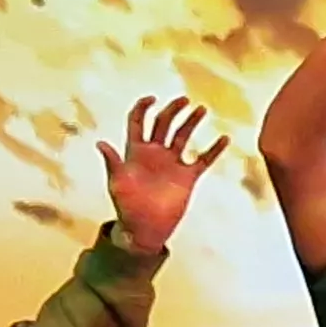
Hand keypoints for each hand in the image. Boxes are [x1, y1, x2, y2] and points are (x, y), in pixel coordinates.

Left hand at [99, 96, 228, 256]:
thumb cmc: (126, 206)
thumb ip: (112, 162)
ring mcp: (172, 163)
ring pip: (183, 136)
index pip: (138, 121)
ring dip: (191, 122)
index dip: (143, 107)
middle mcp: (155, 153)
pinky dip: (214, 149)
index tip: (152, 98)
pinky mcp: (187, 177)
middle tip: (184, 100)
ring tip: (201, 109)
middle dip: (172, 110)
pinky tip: (224, 139)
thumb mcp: (117, 183)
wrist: (145, 228)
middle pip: (163, 123)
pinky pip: (203, 159)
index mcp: (136, 151)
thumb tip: (101, 143)